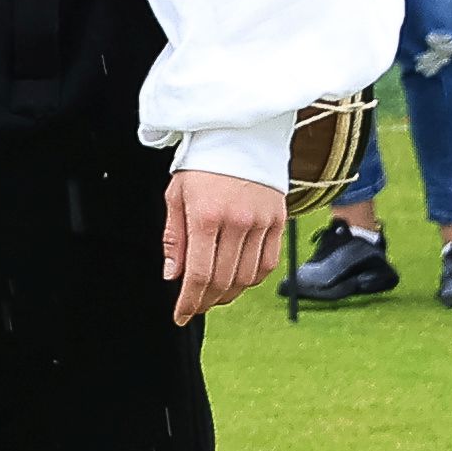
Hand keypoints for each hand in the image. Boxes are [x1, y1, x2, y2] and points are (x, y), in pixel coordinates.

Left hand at [163, 165, 283, 325]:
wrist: (240, 135)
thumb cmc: (201, 164)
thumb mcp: (176, 196)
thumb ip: (174, 238)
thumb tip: (173, 276)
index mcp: (206, 216)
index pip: (198, 275)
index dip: (189, 302)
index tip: (180, 316)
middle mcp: (237, 222)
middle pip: (223, 281)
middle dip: (205, 301)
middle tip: (194, 307)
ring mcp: (262, 222)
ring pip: (247, 277)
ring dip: (229, 294)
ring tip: (213, 296)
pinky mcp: (279, 220)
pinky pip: (268, 264)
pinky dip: (251, 279)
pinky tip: (237, 280)